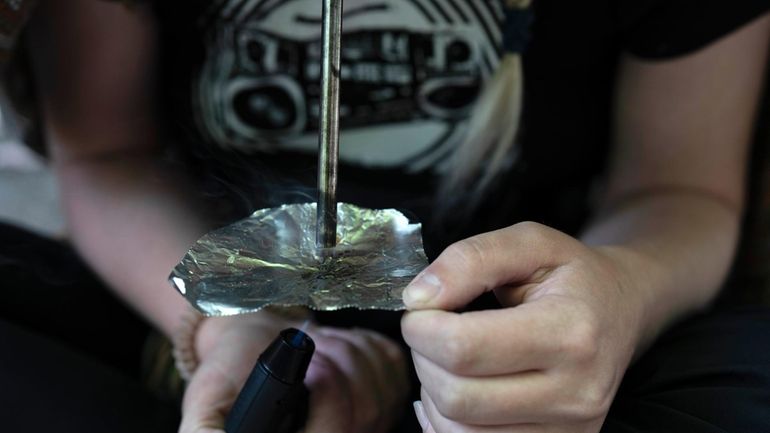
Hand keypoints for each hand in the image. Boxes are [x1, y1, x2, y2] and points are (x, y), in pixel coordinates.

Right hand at [179, 311, 408, 432]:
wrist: (255, 341)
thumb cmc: (229, 373)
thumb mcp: (205, 403)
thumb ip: (206, 432)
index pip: (337, 430)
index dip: (329, 395)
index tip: (310, 362)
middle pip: (364, 411)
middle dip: (335, 363)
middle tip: (308, 346)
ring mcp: (370, 422)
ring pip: (380, 386)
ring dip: (346, 349)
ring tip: (316, 346)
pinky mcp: (388, 392)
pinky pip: (392, 366)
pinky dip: (364, 342)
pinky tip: (337, 344)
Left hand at [401, 222, 649, 432]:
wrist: (622, 310)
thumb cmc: (572, 274)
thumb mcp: (529, 242)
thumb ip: (470, 259)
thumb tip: (418, 298)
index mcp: (570, 331)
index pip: (463, 348)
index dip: (421, 328)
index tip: (418, 310)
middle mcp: (576, 391)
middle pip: (457, 397)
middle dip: (423, 359)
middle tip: (432, 331)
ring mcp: (570, 428)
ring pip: (459, 431)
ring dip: (434, 393)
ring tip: (450, 358)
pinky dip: (448, 422)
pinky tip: (458, 387)